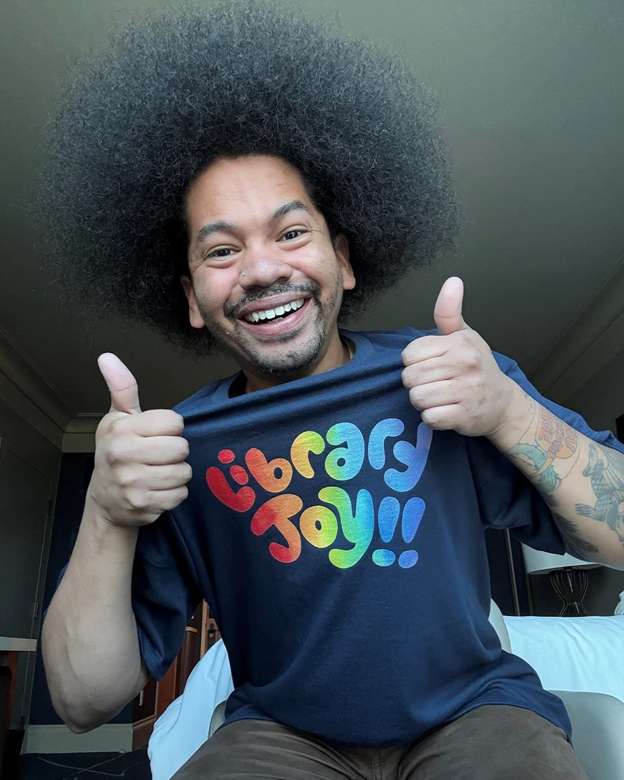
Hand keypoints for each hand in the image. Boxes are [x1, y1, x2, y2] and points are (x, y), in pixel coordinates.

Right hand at [87, 353, 191, 527]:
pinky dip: (174, 493)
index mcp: (121, 429)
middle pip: (182, 448)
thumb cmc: (116, 453)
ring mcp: (132, 482)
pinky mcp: (144, 505)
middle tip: (158, 456)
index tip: (156, 435)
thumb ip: (122, 388)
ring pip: (184, 472)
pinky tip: (157, 490)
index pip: (175, 422)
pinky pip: (180, 494)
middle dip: (176, 452)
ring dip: (177, 474)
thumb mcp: (117, 419)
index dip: (171, 429)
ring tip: (158, 473)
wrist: (106, 501)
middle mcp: (123, 455)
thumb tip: (107, 356)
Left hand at [401, 277, 518, 436]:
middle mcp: (465, 364)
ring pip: (417, 398)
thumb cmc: (477, 368)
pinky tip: (447, 411)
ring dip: (423, 402)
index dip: (414, 363)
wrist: (503, 403)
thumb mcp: (465, 336)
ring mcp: (467, 391)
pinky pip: (429, 418)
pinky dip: (433, 418)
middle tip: (435, 384)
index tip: (431, 365)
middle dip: (417, 384)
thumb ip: (449, 313)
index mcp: (459, 343)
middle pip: (410, 377)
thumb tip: (453, 281)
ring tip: (440, 397)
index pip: (410, 354)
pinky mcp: (465, 416)